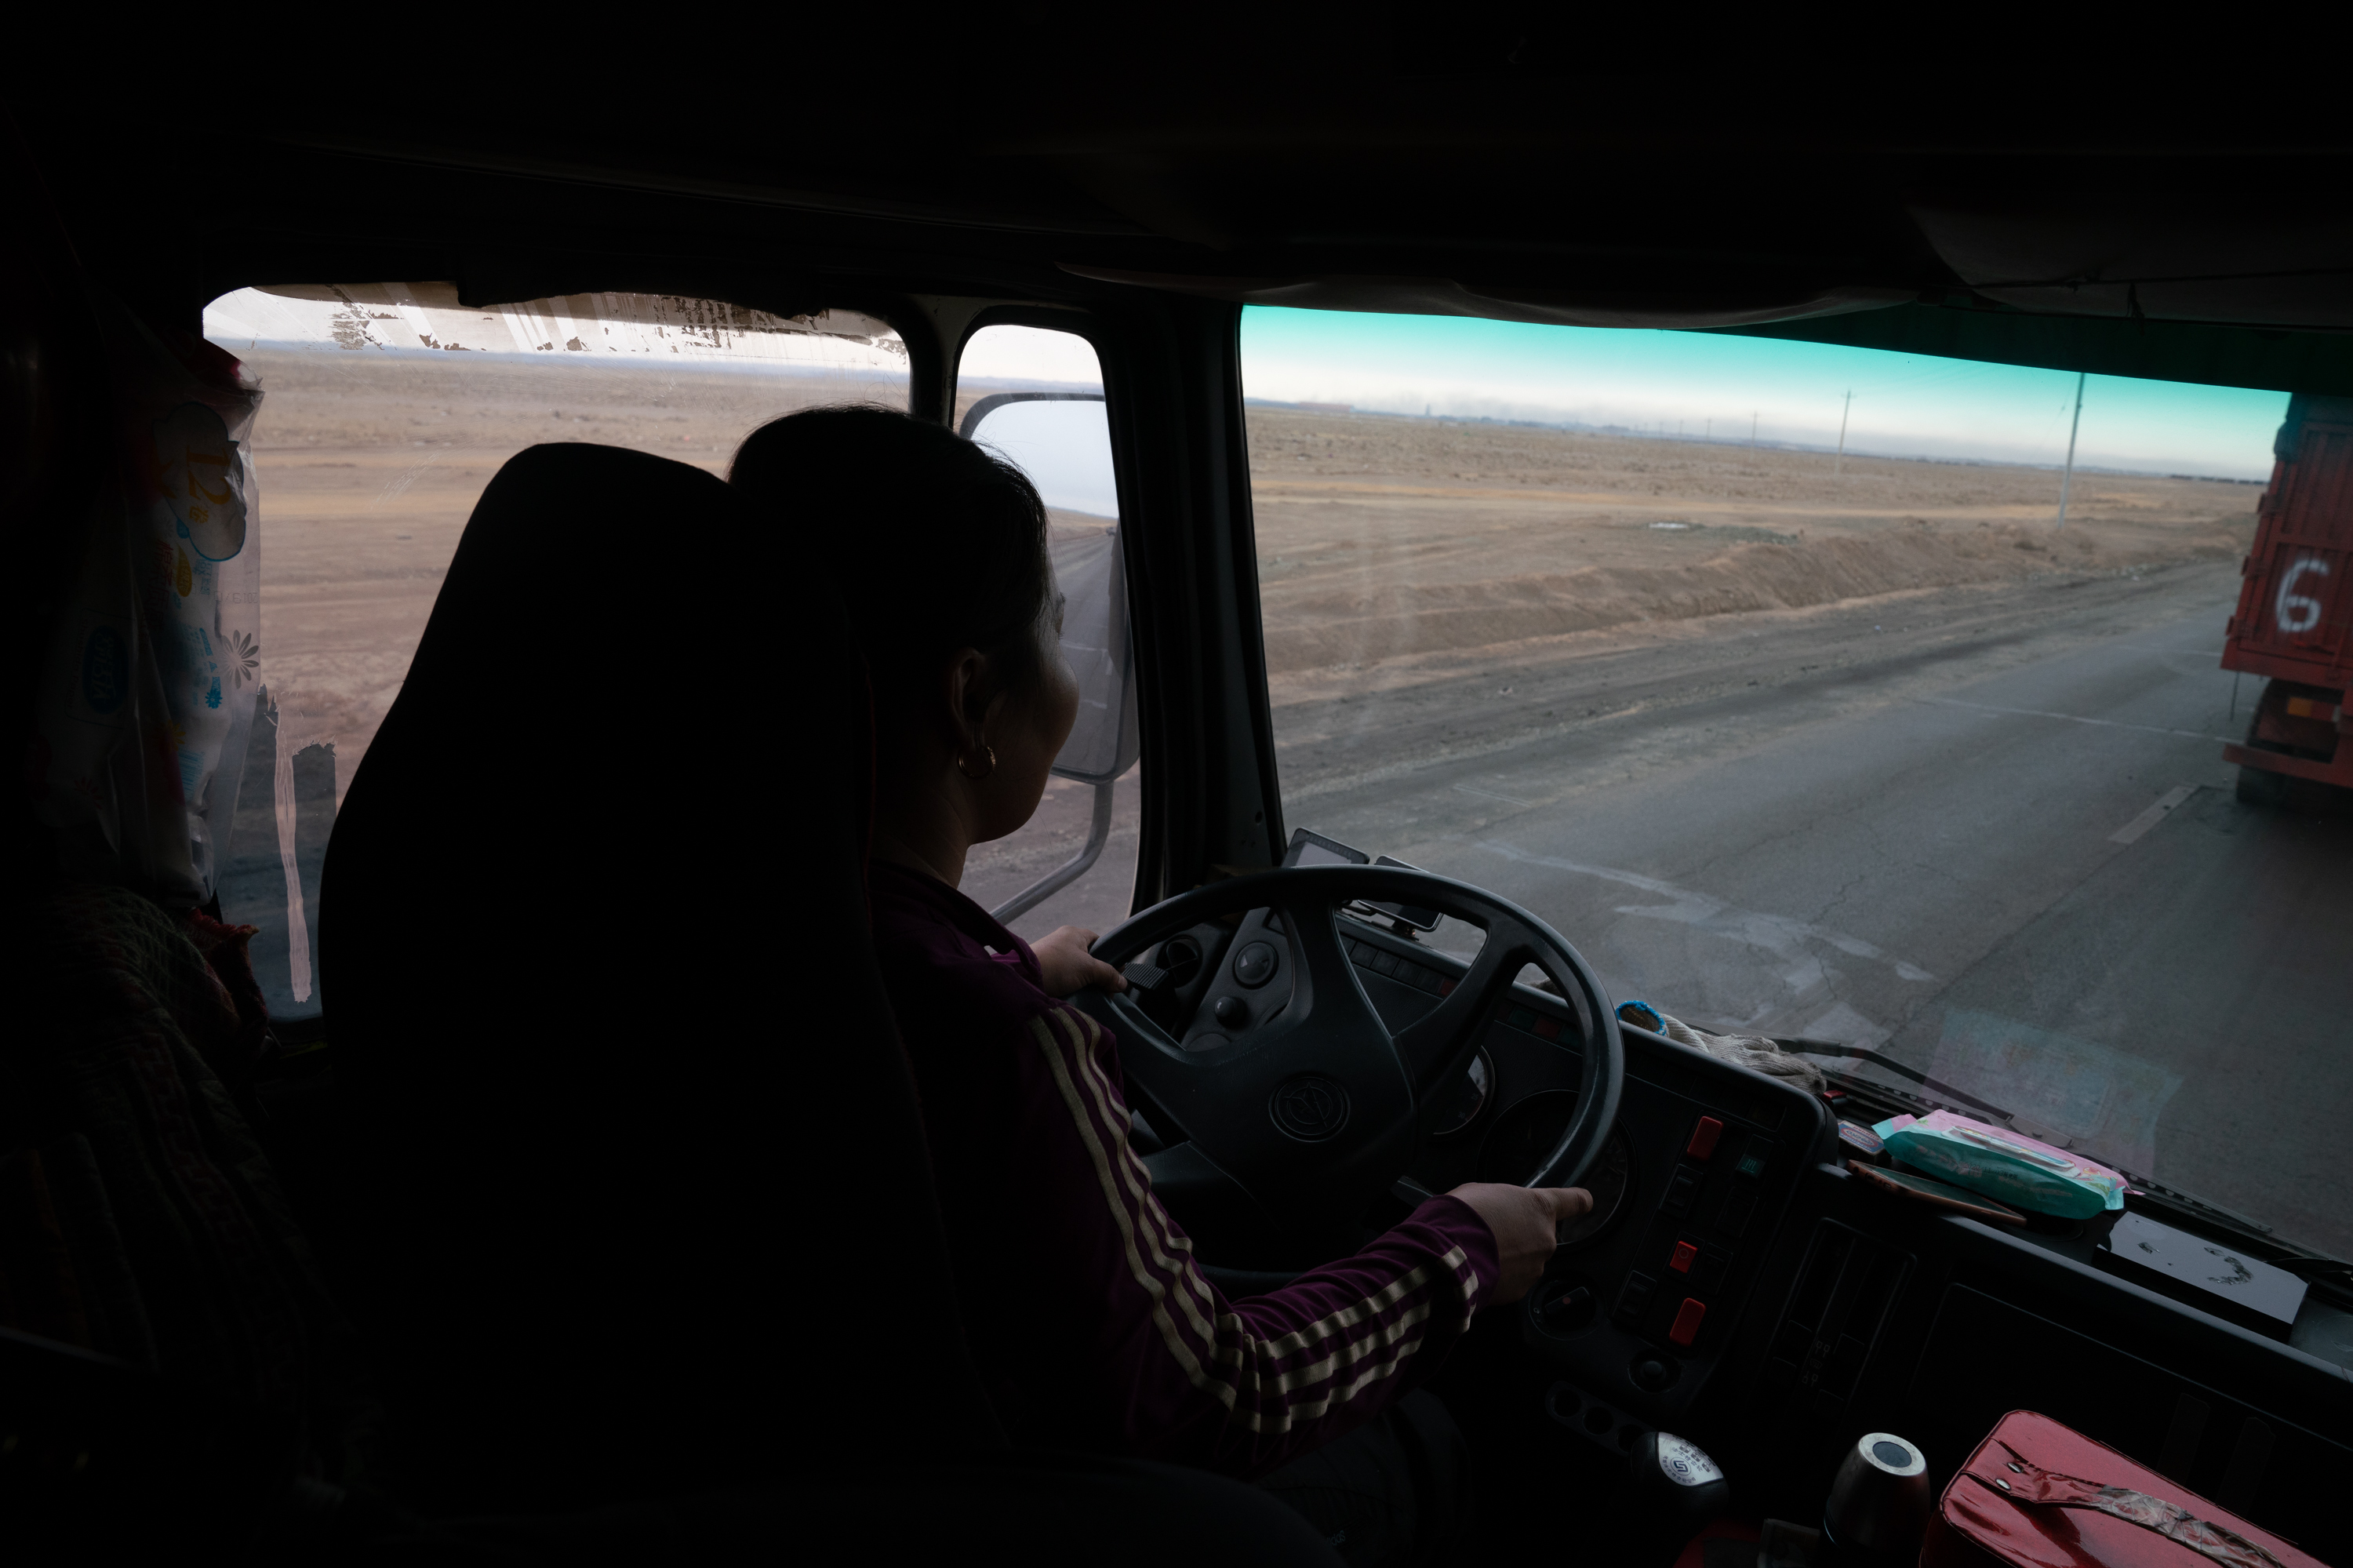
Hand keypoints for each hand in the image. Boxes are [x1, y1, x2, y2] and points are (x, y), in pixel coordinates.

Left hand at [1032, 926, 1128, 998]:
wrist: (1024, 978)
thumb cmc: (1056, 965)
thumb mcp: (1088, 968)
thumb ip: (1108, 974)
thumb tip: (1122, 983)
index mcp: (1075, 934)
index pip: (1099, 942)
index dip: (1110, 957)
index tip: (1116, 973)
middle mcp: (1064, 942)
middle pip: (1090, 959)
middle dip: (1098, 975)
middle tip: (1106, 989)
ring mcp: (1054, 957)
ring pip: (1078, 971)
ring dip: (1086, 983)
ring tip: (1091, 995)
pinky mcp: (1047, 971)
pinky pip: (1066, 979)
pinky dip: (1073, 987)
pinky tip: (1077, 996)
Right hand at [1444, 1183, 1592, 1303]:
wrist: (1447, 1255)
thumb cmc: (1463, 1218)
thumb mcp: (1483, 1192)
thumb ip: (1504, 1202)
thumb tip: (1500, 1211)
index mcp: (1539, 1207)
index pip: (1574, 1201)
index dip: (1579, 1202)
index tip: (1584, 1203)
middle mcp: (1545, 1238)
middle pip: (1540, 1234)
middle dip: (1521, 1234)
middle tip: (1493, 1231)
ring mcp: (1535, 1266)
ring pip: (1527, 1259)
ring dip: (1511, 1256)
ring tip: (1482, 1251)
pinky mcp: (1521, 1290)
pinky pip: (1515, 1279)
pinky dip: (1502, 1275)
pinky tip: (1482, 1267)